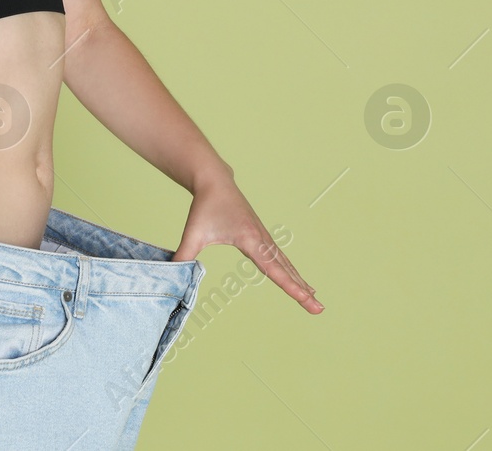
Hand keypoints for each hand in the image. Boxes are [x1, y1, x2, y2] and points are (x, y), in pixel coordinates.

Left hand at [171, 173, 322, 313]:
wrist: (215, 181)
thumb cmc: (205, 206)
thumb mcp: (193, 233)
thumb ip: (183, 257)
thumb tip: (171, 277)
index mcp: (250, 239)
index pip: (274, 269)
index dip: (290, 286)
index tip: (306, 298)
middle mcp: (262, 239)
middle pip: (287, 270)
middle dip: (303, 290)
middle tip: (319, 309)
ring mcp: (264, 238)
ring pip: (287, 264)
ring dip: (301, 282)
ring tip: (315, 299)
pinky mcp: (262, 237)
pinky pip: (281, 258)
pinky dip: (292, 271)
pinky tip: (300, 280)